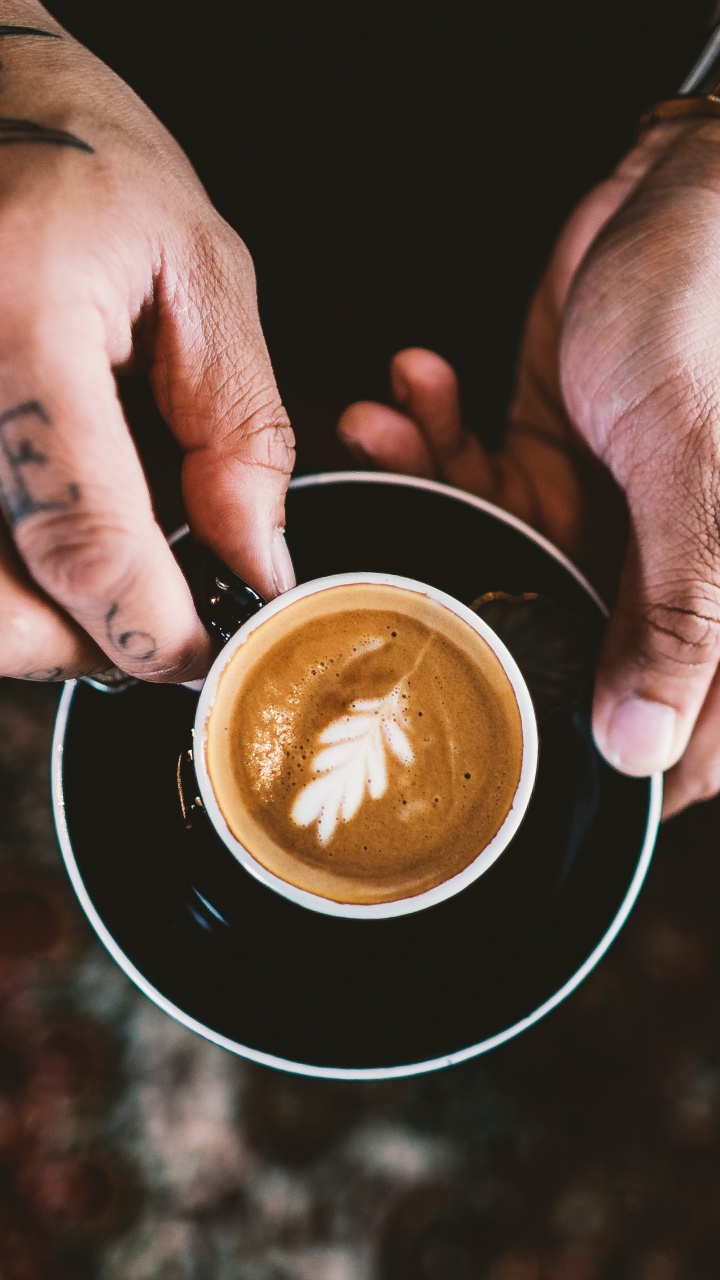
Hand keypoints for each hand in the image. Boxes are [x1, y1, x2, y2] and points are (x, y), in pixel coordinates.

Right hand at [0, 1, 294, 683]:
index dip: (149, 626)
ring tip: (102, 578)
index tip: (197, 653)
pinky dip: (2, 571)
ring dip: (30, 619)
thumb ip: (236, 427)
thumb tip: (257, 559)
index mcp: (17, 329)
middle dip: (78, 644)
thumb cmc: (82, 156)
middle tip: (147, 625)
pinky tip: (45, 537)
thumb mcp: (198, 271)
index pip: (81, 537)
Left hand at [337, 120, 719, 816]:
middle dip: (468, 605)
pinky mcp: (558, 457)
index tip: (505, 773)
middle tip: (384, 585)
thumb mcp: (698, 474)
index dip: (607, 768)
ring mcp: (607, 517)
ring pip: (499, 556)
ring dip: (429, 491)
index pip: (684, 732)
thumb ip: (676, 616)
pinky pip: (480, 480)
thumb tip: (638, 751)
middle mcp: (667, 568)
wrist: (683, 191)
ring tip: (386, 431)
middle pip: (563, 645)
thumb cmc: (712, 312)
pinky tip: (406, 391)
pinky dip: (433, 439)